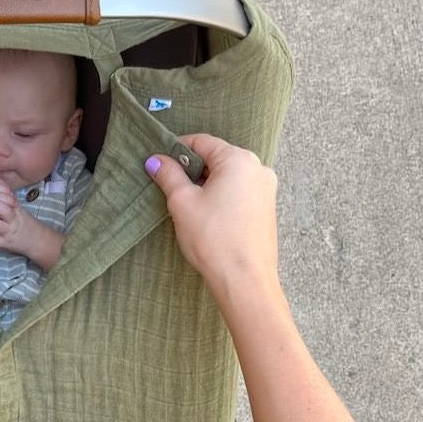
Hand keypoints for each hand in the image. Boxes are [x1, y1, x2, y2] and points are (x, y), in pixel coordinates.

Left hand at [0, 179, 63, 268]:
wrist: (37, 241)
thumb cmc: (25, 223)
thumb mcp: (18, 208)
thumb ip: (6, 194)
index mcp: (15, 211)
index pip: (9, 200)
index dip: (1, 194)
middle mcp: (13, 220)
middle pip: (6, 211)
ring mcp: (8, 232)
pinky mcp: (5, 243)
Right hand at [145, 134, 278, 294]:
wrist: (244, 280)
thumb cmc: (213, 239)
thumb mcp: (182, 202)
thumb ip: (169, 175)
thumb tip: (156, 160)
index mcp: (238, 160)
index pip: (202, 141)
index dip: (177, 149)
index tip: (161, 163)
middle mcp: (258, 169)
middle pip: (217, 157)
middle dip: (192, 169)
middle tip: (171, 186)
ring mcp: (266, 189)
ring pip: (228, 176)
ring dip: (206, 184)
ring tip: (188, 205)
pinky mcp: (266, 208)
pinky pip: (239, 192)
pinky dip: (221, 197)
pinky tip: (208, 216)